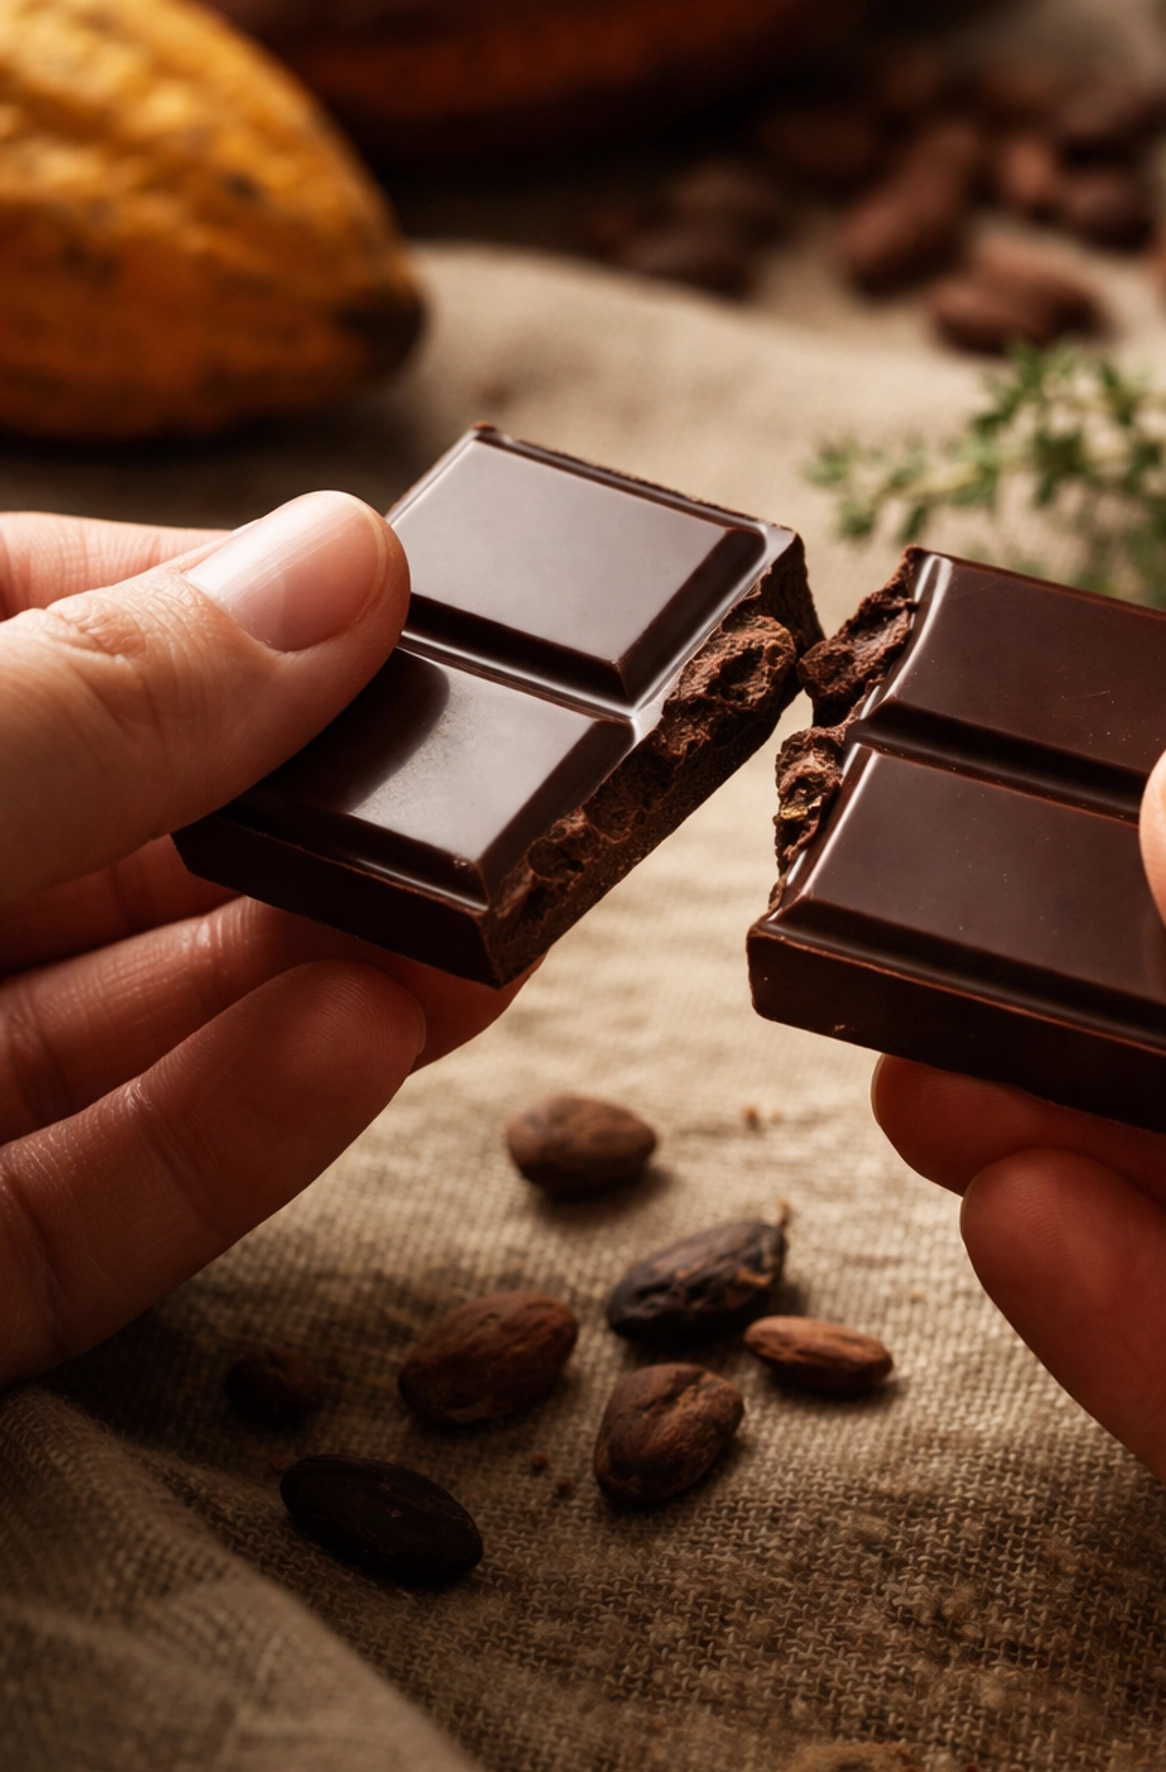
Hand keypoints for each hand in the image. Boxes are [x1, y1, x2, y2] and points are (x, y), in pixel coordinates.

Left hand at [0, 500, 514, 1388]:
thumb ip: (95, 702)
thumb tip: (344, 564)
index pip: (37, 627)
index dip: (219, 610)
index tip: (394, 606)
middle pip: (119, 848)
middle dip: (321, 819)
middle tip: (513, 789)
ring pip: (136, 1028)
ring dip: (320, 973)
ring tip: (493, 926)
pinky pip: (96, 1207)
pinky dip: (234, 1136)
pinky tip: (365, 1049)